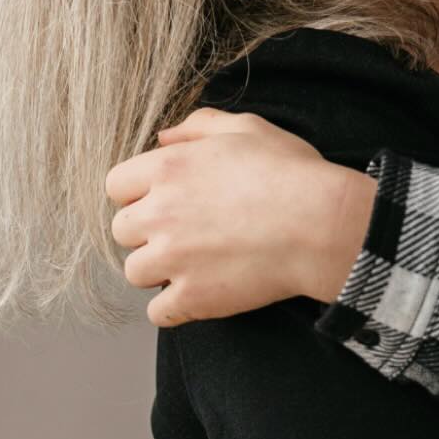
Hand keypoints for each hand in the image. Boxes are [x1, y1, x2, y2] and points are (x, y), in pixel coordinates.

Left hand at [104, 108, 375, 326]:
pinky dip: (175, 307)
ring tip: (195, 263)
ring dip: (159, 270)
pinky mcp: (193, 297)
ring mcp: (173, 259)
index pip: (116, 185)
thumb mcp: (248, 128)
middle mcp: (160, 213)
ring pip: (135, 272)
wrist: (322, 224)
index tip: (166, 199)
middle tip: (186, 231)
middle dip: (148, 232)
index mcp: (168, 169)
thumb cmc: (291, 173)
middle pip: (122, 230)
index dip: (140, 193)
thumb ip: (198, 126)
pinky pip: (159, 312)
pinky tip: (200, 292)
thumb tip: (163, 137)